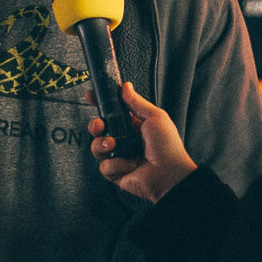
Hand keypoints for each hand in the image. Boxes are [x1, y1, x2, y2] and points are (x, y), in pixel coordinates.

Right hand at [89, 82, 196, 203]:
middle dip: (95, 125)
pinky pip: (104, 166)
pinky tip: (130, 164)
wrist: (170, 174)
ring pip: (97, 147)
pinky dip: (116, 165)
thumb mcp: (155, 117)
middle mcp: (124, 140)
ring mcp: (119, 156)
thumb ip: (136, 102)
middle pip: (99, 129)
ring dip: (102, 144)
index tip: (91, 97)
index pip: (112, 112)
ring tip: (114, 145)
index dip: (100, 104)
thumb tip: (125, 86)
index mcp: (133, 125)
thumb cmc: (168, 146)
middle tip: (100, 125)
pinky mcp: (116, 173)